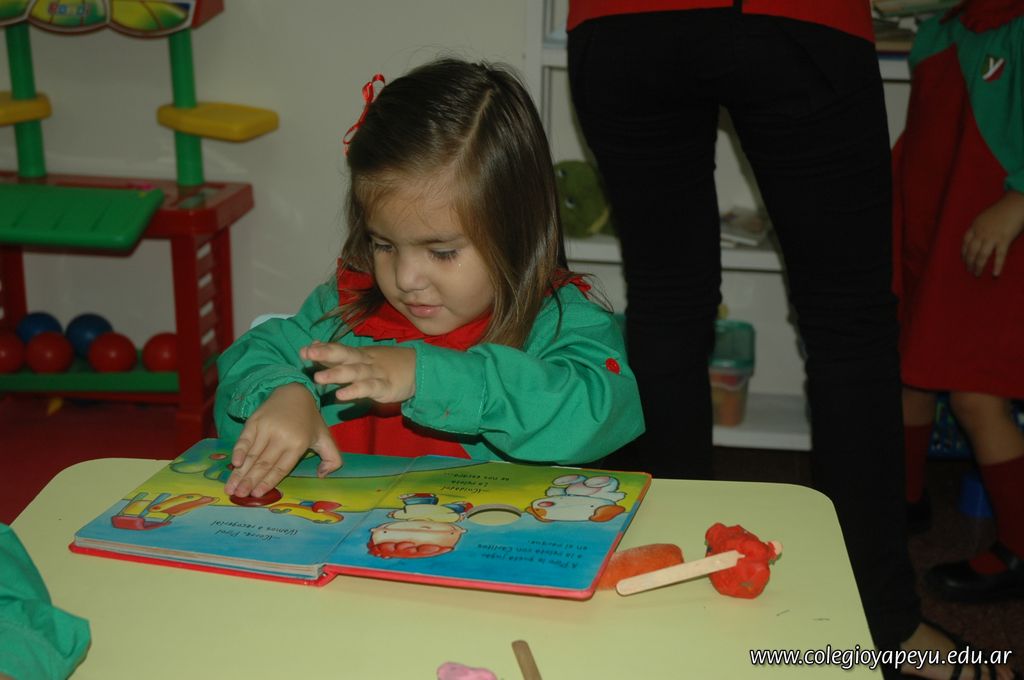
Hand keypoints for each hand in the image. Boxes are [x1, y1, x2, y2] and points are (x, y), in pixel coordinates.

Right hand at [225, 383, 341, 497]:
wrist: (295, 392)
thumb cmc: (309, 420)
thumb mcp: (326, 438)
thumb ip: (332, 459)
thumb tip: (322, 476)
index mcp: (298, 444)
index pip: (281, 467)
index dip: (268, 482)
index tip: (257, 494)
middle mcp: (281, 436)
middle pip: (263, 464)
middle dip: (249, 481)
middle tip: (238, 495)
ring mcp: (266, 428)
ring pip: (251, 455)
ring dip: (240, 473)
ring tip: (230, 488)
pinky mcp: (254, 421)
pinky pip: (244, 439)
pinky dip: (238, 451)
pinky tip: (234, 463)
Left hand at [300, 341, 416, 403]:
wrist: (419, 369)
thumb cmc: (387, 364)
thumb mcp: (363, 358)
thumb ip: (339, 356)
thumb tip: (314, 345)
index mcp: (359, 355)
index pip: (339, 349)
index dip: (322, 349)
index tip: (303, 350)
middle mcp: (365, 361)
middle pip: (344, 355)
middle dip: (326, 354)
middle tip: (307, 354)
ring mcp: (376, 373)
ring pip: (354, 372)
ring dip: (336, 374)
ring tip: (318, 378)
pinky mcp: (386, 387)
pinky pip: (369, 388)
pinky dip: (355, 391)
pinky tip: (341, 396)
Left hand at [961, 191, 1023, 276]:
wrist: (1015, 203)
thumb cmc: (1002, 209)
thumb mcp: (985, 217)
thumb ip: (981, 227)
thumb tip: (979, 238)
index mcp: (975, 226)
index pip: (965, 242)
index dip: (963, 252)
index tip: (963, 260)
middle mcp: (981, 232)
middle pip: (971, 251)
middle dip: (969, 262)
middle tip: (969, 271)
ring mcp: (992, 236)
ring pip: (981, 255)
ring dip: (978, 266)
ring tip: (976, 274)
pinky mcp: (1004, 239)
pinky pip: (999, 255)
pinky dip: (997, 265)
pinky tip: (995, 274)